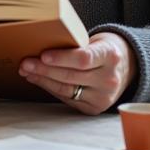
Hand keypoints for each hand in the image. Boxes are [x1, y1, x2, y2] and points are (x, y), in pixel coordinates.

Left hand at [18, 32, 137, 114]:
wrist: (124, 67)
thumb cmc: (101, 49)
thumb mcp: (95, 41)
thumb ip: (75, 44)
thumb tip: (40, 43)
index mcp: (110, 56)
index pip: (83, 59)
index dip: (62, 58)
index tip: (43, 55)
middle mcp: (110, 79)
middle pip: (71, 75)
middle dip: (44, 69)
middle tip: (26, 63)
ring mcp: (104, 96)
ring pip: (67, 89)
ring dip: (43, 80)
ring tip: (27, 71)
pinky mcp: (95, 108)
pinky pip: (68, 99)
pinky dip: (50, 89)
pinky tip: (38, 80)